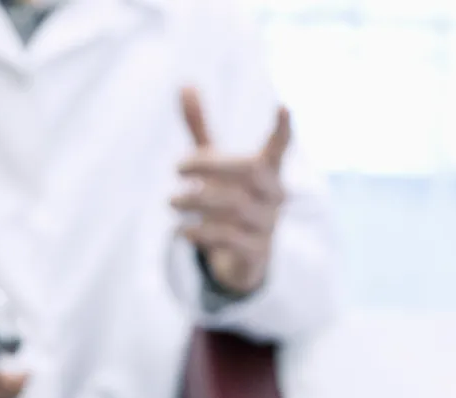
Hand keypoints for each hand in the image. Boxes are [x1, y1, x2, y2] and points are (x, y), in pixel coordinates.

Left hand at [173, 86, 291, 295]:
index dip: (282, 129)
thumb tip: (185, 83)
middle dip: (209, 166)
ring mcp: (268, 224)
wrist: (245, 257)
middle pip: (249, 172)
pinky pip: (229, 239)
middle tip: (175, 168)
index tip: (285, 106)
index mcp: (267, 171)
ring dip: (196, 201)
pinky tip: (180, 231)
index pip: (279, 147)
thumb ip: (201, 130)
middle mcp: (273, 195)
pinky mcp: (256, 251)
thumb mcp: (214, 166)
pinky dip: (200, 233)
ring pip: (234, 207)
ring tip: (171, 201)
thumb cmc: (230, 198)